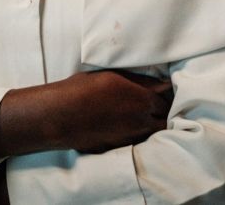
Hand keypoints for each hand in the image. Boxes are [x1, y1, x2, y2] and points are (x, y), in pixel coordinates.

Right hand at [50, 70, 172, 152]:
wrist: (59, 115)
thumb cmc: (82, 89)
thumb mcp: (112, 76)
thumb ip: (140, 81)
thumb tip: (161, 84)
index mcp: (142, 100)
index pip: (166, 103)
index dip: (163, 98)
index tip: (159, 95)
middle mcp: (140, 122)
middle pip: (163, 122)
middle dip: (161, 115)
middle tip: (154, 108)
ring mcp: (129, 138)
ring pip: (150, 135)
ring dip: (150, 127)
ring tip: (139, 118)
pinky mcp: (117, 148)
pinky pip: (134, 142)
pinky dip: (134, 135)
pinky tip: (123, 127)